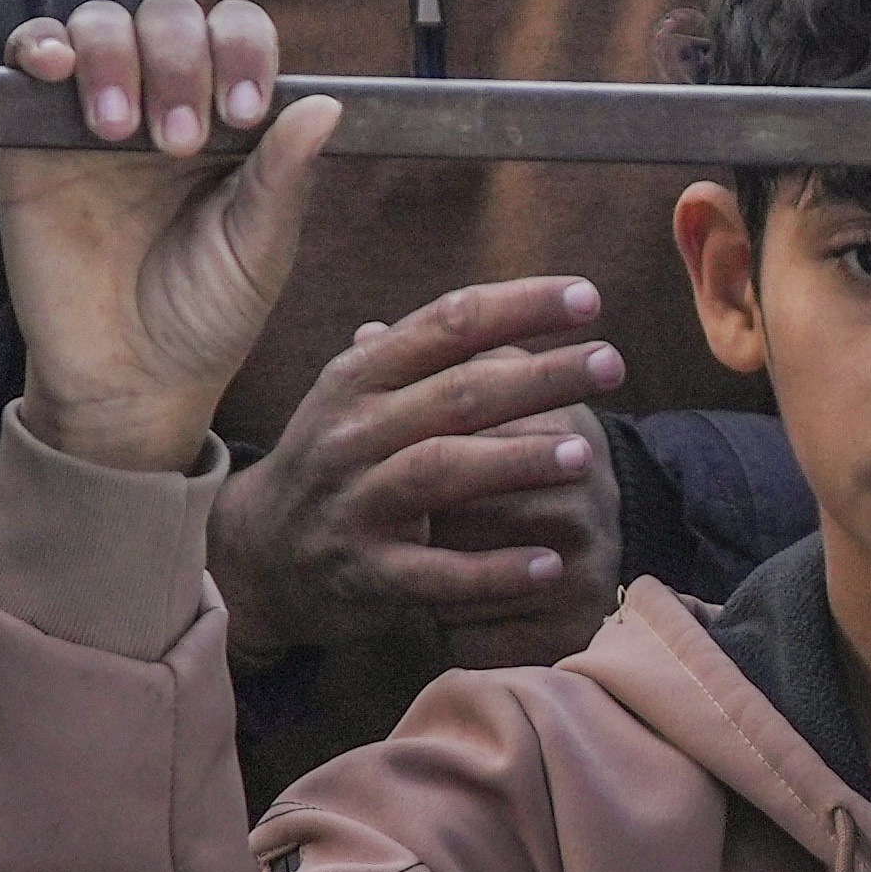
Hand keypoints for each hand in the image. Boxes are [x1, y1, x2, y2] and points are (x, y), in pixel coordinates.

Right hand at [0, 0, 343, 475]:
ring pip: (100, 24)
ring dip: (114, 57)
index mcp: (230, 115)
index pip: (238, 35)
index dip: (242, 52)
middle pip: (170, 17)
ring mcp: (95, 109)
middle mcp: (164, 98)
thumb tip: (327, 105)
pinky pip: (30, 55)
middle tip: (181, 142)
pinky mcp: (32, 134)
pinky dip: (40, 43)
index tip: (245, 111)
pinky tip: (56, 68)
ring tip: (122, 133)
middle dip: (180, 62)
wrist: (127, 380)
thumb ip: (285, 177)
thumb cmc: (205, 316)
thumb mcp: (259, 251)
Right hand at [208, 270, 625, 663]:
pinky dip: (494, 570)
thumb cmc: (332, 461)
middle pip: (456, 394)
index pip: (446, 324)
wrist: (257, 555)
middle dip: (540, 377)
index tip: (590, 298)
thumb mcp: (358, 396)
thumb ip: (423, 354)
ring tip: (584, 455)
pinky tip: (550, 564)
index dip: (519, 306)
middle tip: (612, 364)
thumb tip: (506, 307)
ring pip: (441, 472)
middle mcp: (353, 432)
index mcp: (359, 377)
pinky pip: (436, 573)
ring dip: (516, 461)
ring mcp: (356, 503)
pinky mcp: (365, 573)